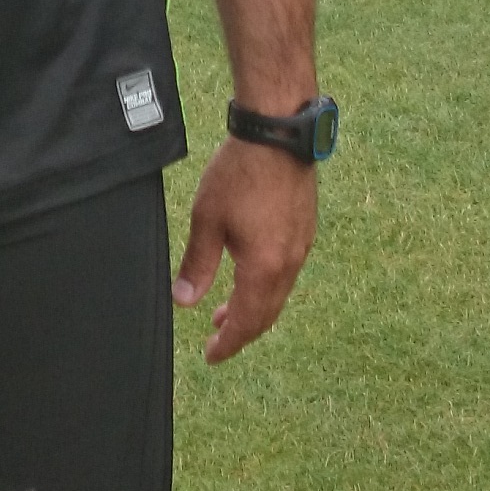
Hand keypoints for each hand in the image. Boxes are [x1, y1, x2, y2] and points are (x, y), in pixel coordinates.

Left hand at [170, 136, 317, 363]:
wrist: (278, 134)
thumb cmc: (239, 174)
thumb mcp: (207, 220)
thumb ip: (198, 264)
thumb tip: (184, 302)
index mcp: (265, 267)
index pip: (247, 320)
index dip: (228, 342)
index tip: (211, 356)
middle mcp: (289, 263)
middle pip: (267, 314)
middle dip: (241, 331)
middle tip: (217, 340)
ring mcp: (302, 246)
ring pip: (278, 294)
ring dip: (253, 309)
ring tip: (226, 313)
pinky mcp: (305, 230)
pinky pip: (286, 274)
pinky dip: (266, 287)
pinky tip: (249, 277)